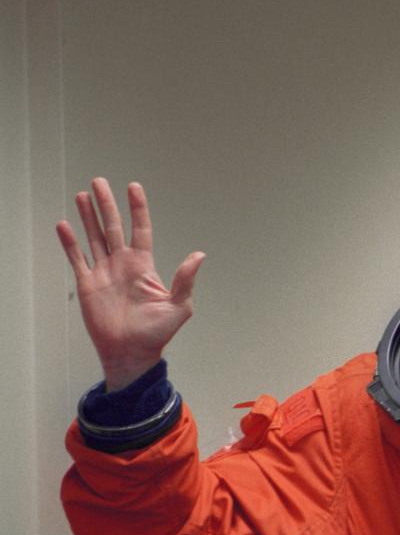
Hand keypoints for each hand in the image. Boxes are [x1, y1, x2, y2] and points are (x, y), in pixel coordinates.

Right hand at [55, 178, 204, 390]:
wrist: (132, 352)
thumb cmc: (157, 333)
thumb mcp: (178, 306)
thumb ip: (185, 280)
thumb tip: (199, 255)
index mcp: (144, 266)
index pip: (140, 229)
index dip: (137, 209)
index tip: (134, 187)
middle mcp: (123, 264)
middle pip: (113, 227)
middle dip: (106, 205)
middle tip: (99, 182)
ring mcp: (104, 272)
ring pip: (94, 237)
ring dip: (88, 217)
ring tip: (82, 195)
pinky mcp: (88, 284)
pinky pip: (77, 258)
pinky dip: (70, 242)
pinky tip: (64, 225)